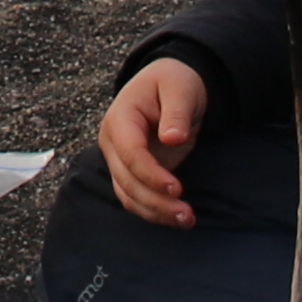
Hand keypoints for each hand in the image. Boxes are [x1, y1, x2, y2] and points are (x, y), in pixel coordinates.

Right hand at [94, 54, 214, 231]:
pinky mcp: (133, 173)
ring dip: (155, 212)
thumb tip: (172, 138)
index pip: (130, 154)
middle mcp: (114, 143)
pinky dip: (155, 211)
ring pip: (129, 195)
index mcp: (120, 119)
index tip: (177, 189)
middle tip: (188, 214)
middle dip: (156, 201)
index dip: (151, 174)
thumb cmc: (174, 82)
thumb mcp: (179, 88)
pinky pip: (137, 198)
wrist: (170, 84)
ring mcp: (120, 160)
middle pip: (126, 181)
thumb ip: (176, 112)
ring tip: (188, 220)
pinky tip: (178, 217)